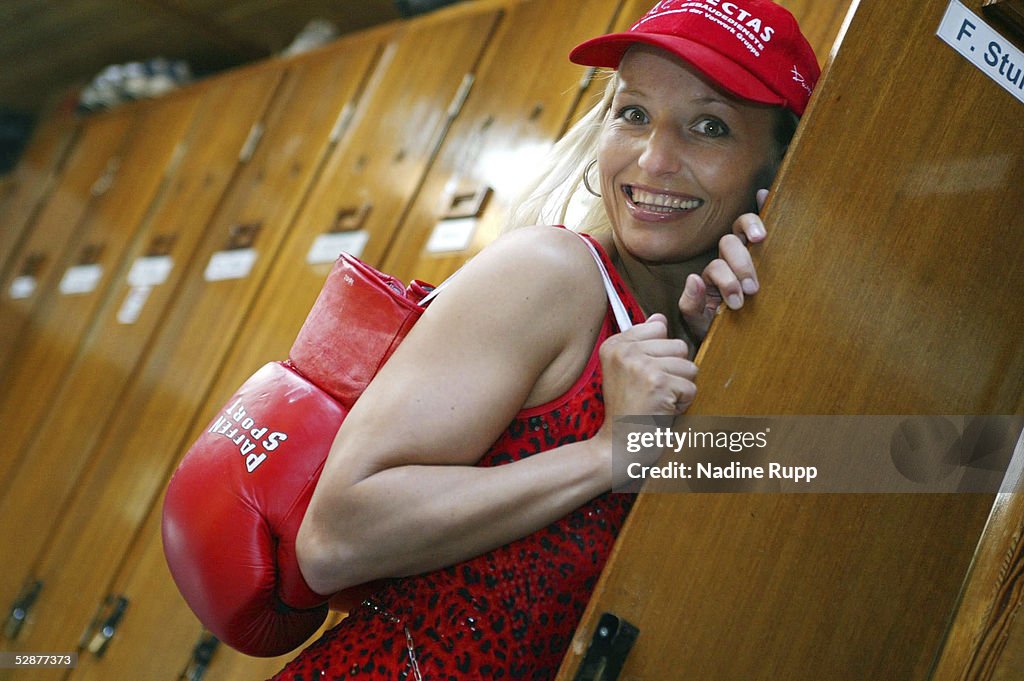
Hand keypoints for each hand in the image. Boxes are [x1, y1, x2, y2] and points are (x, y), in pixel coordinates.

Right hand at [598, 313, 696, 417]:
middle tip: (653, 391)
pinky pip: (691, 387)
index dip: (661, 353)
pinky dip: (683, 404)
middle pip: (678, 345)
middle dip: (674, 372)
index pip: (658, 327)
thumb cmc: (626, 411)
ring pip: (688, 366)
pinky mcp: (659, 383)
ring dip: (680, 388)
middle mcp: (625, 351)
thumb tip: (659, 317)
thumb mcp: (624, 371)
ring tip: (658, 401)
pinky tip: (663, 411)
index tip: (644, 375)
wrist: (618, 446)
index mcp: (615, 344)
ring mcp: (641, 366)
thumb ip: (642, 342)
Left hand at [679, 188, 768, 341]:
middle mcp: (724, 260)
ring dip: (750, 233)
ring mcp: (742, 254)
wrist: (730, 337)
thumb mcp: (697, 321)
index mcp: (710, 276)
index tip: (737, 303)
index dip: (726, 280)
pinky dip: (759, 206)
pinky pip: (756, 224)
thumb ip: (690, 304)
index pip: (716, 267)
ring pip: (741, 229)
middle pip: (729, 244)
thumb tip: (693, 278)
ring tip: (760, 244)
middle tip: (751, 288)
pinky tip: (762, 194)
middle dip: (741, 264)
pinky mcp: (761, 253)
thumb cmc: (712, 327)